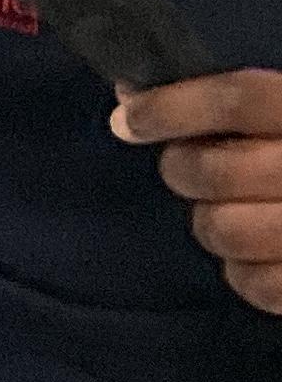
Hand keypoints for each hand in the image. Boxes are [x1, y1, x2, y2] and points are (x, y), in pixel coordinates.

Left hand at [112, 71, 281, 312]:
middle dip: (182, 166)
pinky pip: (255, 285)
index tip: (127, 114)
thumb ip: (252, 104)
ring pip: (224, 230)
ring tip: (224, 211)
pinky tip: (255, 254)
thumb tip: (132, 97)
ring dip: (208, 221)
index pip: (242, 98)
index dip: (175, 105)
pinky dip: (241, 271)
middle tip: (184, 166)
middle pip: (220, 168)